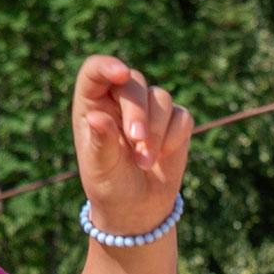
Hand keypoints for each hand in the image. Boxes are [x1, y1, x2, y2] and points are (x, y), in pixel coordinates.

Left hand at [72, 55, 193, 237]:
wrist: (136, 206)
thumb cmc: (109, 184)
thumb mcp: (99, 167)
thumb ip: (100, 141)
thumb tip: (97, 117)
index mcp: (92, 104)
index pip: (96, 71)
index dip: (107, 66)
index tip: (121, 75)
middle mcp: (119, 100)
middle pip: (134, 83)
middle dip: (139, 111)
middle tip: (137, 141)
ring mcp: (149, 108)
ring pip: (161, 97)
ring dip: (156, 131)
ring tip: (144, 162)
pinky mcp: (174, 121)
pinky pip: (181, 116)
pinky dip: (174, 137)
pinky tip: (162, 157)